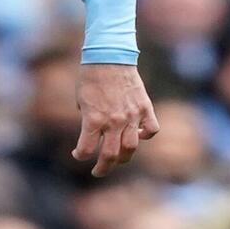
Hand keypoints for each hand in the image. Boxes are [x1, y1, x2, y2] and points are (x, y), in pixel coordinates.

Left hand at [73, 63, 159, 177]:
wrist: (109, 57)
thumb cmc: (90, 78)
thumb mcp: (81, 101)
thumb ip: (88, 120)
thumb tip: (93, 133)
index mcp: (93, 120)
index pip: (86, 150)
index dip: (80, 156)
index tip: (78, 155)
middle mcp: (113, 122)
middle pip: (110, 156)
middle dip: (103, 168)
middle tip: (98, 171)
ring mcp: (131, 116)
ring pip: (131, 148)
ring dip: (124, 157)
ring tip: (117, 159)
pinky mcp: (145, 108)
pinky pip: (151, 130)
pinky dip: (146, 136)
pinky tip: (138, 135)